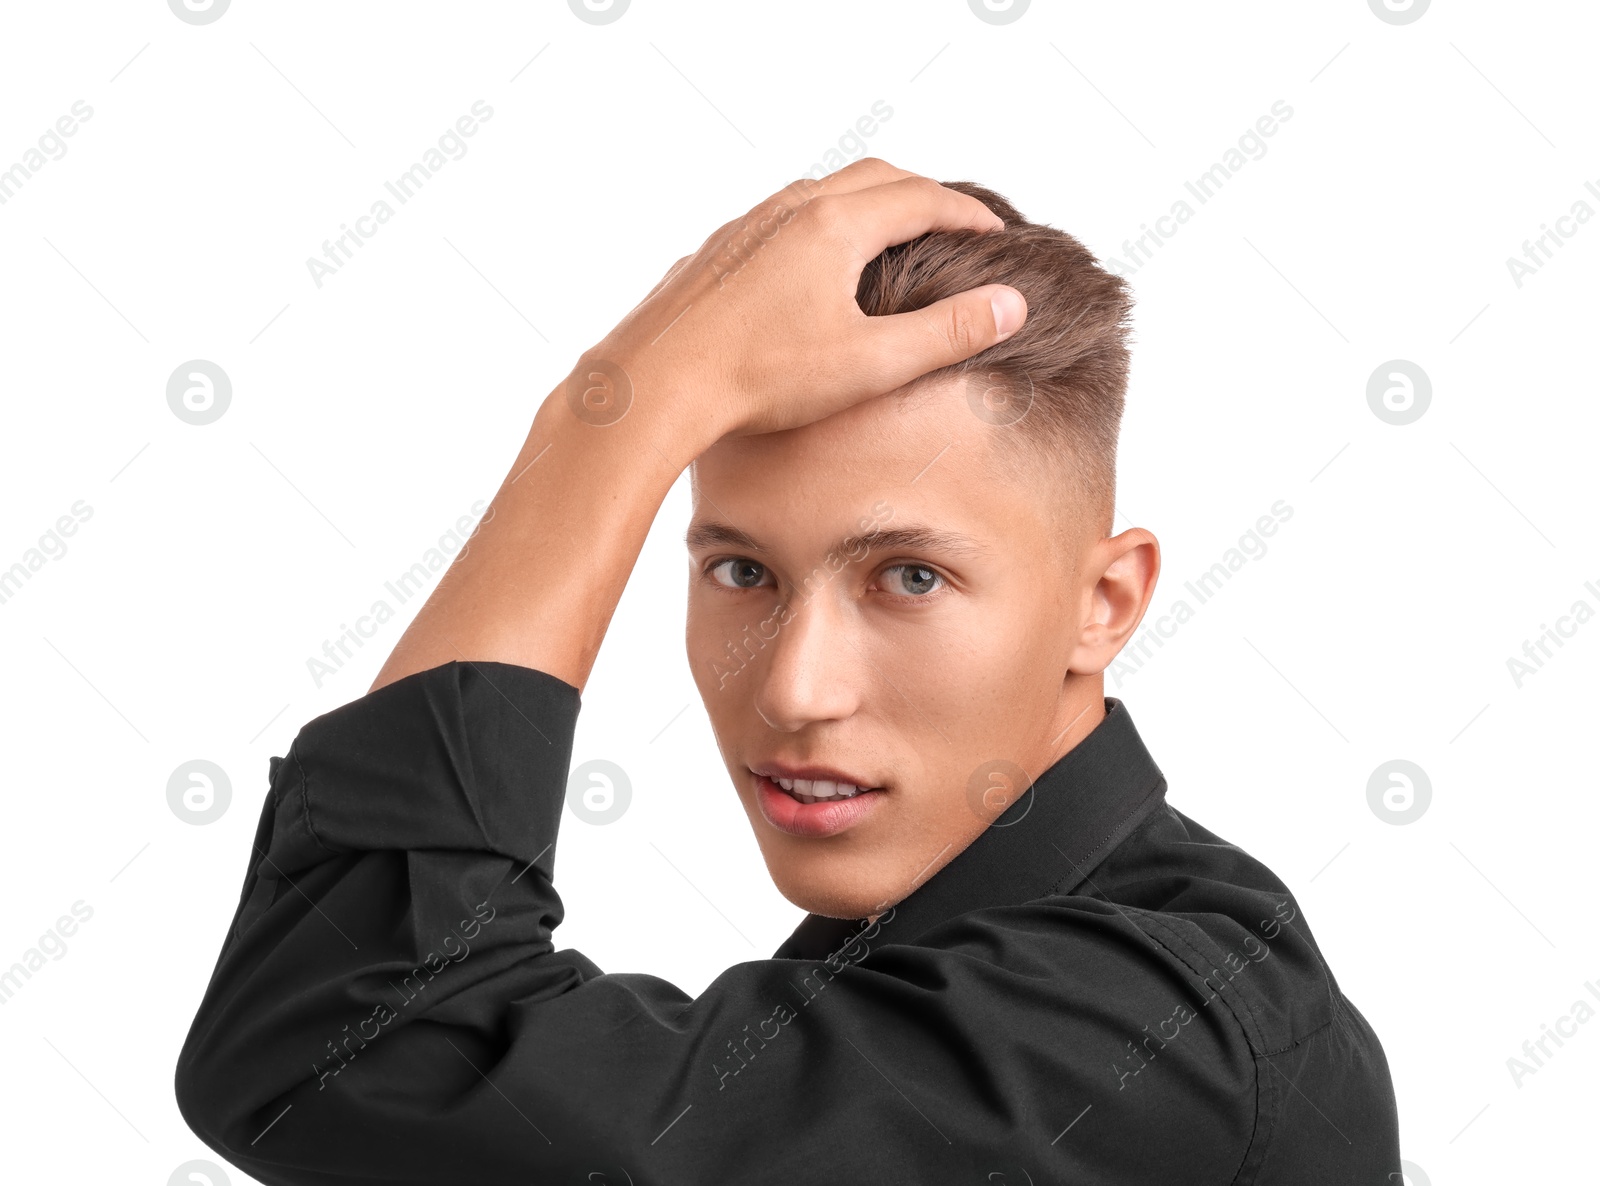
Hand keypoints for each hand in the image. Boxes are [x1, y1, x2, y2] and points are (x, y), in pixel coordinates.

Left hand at [589, 157, 1027, 439]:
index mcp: (836, 226)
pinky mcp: (717, 252)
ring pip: (822, 191)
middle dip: (924, 194)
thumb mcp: (870, 364)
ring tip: (893, 235)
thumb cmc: (760, 378)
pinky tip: (816, 264)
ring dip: (868, 202)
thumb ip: (947, 333)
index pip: (923, 199)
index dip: (968, 214)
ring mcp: (747, 226)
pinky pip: (781, 217)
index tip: (997, 234)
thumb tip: (1011, 305)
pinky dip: (821, 222)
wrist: (657, 385)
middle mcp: (790, 210)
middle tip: (955, 222)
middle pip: (875, 177)